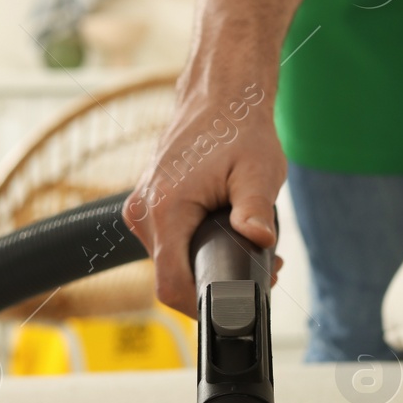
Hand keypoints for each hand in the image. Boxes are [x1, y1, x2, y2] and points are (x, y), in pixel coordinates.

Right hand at [125, 75, 286, 316]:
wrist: (218, 97)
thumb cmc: (239, 130)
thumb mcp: (259, 170)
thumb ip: (255, 208)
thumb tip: (259, 240)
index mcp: (164, 208)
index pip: (170, 286)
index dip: (203, 305)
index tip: (236, 305)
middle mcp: (142, 213)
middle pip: (171, 278)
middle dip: (214, 283)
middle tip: (263, 269)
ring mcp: (139, 211)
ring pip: (169, 263)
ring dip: (204, 265)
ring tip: (249, 247)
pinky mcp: (145, 207)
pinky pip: (166, 245)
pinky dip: (194, 248)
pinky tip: (224, 236)